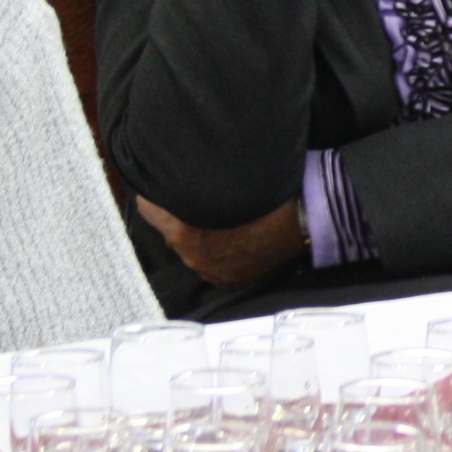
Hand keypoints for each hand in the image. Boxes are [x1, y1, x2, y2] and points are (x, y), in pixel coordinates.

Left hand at [135, 195, 306, 285]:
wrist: (304, 218)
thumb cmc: (264, 193)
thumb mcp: (221, 180)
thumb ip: (191, 182)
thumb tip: (171, 171)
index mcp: (184, 231)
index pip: (147, 208)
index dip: (154, 192)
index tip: (160, 182)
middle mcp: (192, 256)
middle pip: (168, 229)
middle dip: (177, 213)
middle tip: (195, 195)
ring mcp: (210, 271)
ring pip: (189, 246)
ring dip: (196, 232)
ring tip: (217, 215)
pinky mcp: (228, 279)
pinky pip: (210, 261)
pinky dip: (214, 248)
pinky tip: (229, 235)